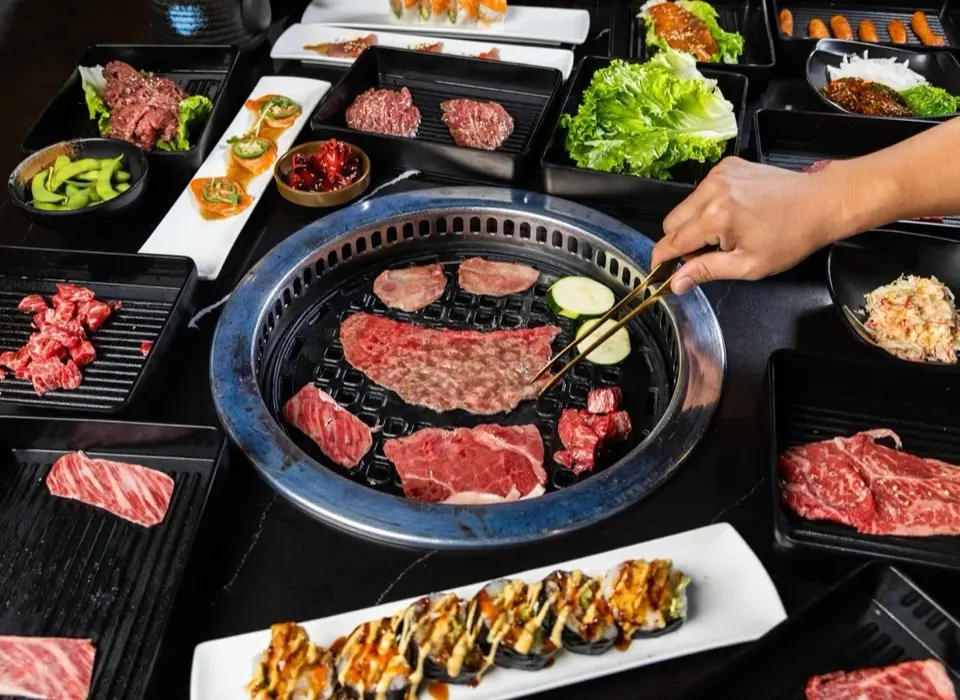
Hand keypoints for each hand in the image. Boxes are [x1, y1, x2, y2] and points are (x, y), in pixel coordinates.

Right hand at [650, 157, 842, 293]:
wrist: (820, 202)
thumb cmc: (791, 236)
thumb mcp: (748, 265)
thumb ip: (706, 271)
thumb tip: (676, 283)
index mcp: (715, 216)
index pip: (671, 241)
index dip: (662, 260)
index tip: (659, 272)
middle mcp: (711, 189)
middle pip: (672, 222)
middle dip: (681, 242)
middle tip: (706, 255)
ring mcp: (718, 174)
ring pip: (686, 206)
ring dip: (695, 224)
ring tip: (724, 235)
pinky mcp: (727, 166)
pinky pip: (702, 191)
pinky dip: (707, 206)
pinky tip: (732, 215)